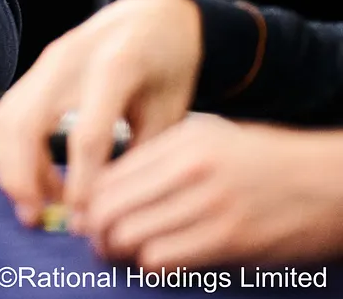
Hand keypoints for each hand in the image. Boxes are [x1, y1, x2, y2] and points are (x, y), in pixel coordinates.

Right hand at [0, 0, 201, 227]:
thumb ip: (143, 153)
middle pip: (25, 123)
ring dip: (11, 167)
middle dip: (24, 177)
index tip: (86, 221)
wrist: (153, 16)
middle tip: (37, 218)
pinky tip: (34, 179)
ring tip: (34, 204)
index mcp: (115, 66)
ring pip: (6, 119)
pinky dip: (11, 152)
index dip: (82, 183)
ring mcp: (44, 62)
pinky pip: (7, 114)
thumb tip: (114, 209)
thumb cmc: (169, 67)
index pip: (87, 135)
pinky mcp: (33, 70)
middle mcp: (67, 60)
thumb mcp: (172, 109)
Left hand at [87, 115, 342, 268]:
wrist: (329, 182)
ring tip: (120, 253)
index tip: (84, 216)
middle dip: (95, 231)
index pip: (109, 175)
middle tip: (96, 241)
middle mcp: (191, 170)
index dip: (88, 202)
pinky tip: (155, 261)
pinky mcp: (230, 241)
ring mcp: (211, 206)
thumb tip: (109, 186)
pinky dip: (149, 264)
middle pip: (110, 208)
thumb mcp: (211, 137)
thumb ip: (161, 157)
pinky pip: (163, 259)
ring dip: (118, 251)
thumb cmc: (265, 160)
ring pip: (131, 237)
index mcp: (182, 142)